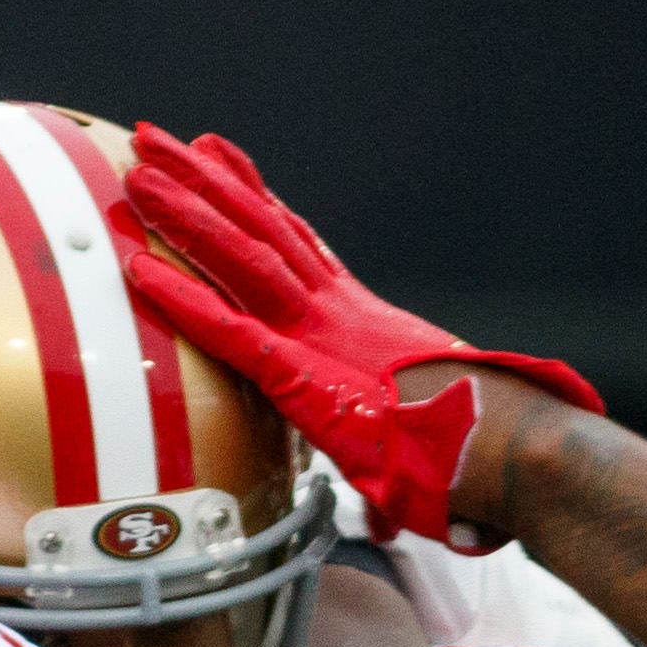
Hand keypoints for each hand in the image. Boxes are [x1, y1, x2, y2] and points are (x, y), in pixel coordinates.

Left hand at [109, 128, 596, 541]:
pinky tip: (137, 266)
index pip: (299, 244)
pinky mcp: (303, 378)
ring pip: (242, 256)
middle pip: (260, 231)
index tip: (221, 155)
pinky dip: (182, 296)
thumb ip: (394, 455)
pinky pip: (228, 330)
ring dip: (186, 211)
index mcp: (363, 322)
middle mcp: (337, 314)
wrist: (508, 452)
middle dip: (206, 182)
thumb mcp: (421, 438)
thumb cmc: (478, 458)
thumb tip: (399, 507)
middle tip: (157, 140)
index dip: (256, 196)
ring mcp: (320, 338)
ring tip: (139, 166)